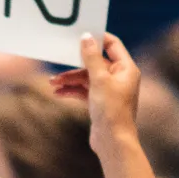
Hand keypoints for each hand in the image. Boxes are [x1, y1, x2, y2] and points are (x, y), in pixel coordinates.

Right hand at [49, 33, 140, 155]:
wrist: (112, 142)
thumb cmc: (111, 110)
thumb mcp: (99, 79)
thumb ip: (91, 57)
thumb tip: (86, 37)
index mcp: (126, 68)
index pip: (112, 44)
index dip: (97, 38)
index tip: (79, 35)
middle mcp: (120, 77)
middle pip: (95, 62)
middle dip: (75, 64)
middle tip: (58, 60)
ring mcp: (110, 91)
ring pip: (87, 78)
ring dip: (70, 79)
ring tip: (52, 83)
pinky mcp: (100, 102)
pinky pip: (84, 90)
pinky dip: (72, 90)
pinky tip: (58, 93)